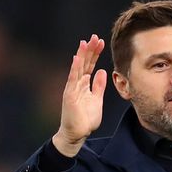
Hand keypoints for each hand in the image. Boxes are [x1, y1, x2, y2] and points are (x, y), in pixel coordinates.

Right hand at [53, 35, 106, 156]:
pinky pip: (72, 79)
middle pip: (85, 64)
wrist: (77, 134)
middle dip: (90, 50)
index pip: (90, 66)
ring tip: (86, 42)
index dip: (95, 54)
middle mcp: (77, 84)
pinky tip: (76, 58)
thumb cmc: (86, 119)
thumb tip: (102, 71)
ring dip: (82, 55)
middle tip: (95, 37)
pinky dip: (74, 68)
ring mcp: (72, 88)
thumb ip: (98, 86)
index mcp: (84, 85)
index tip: (100, 42)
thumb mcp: (97, 100)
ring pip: (78, 68)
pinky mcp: (69, 95)